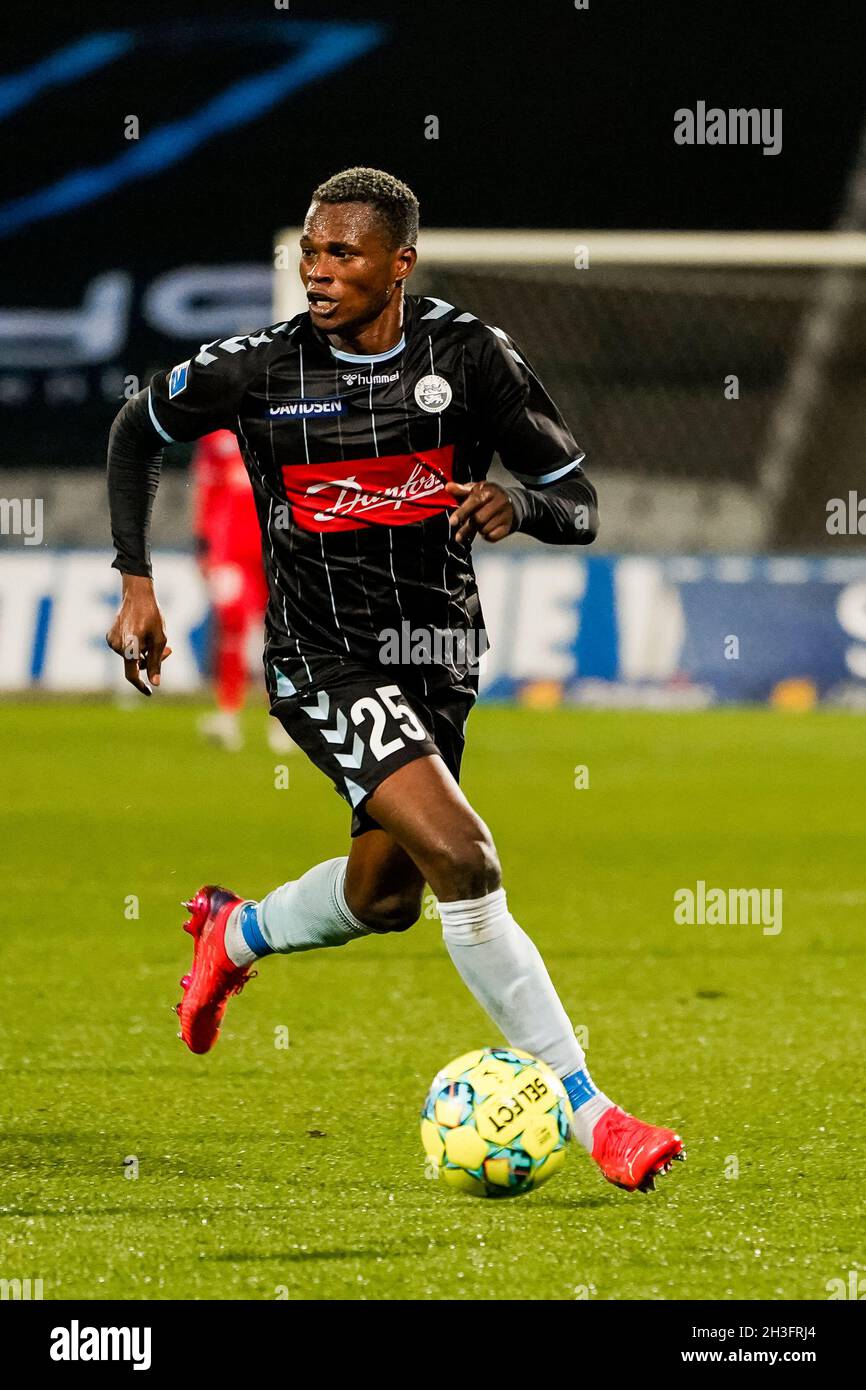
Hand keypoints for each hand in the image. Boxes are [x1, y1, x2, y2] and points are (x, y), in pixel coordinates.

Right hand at [106, 574, 171, 695]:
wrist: (137, 595)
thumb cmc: (151, 615)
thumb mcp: (159, 639)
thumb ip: (156, 662)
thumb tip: (155, 682)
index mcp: (129, 647)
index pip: (132, 675)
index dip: (141, 685)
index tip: (149, 692)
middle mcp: (116, 646)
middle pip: (136, 664)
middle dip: (152, 661)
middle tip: (168, 650)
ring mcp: (112, 641)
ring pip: (131, 657)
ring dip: (145, 653)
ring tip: (155, 637)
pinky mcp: (110, 637)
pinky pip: (125, 649)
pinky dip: (136, 647)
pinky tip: (142, 633)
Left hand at [445, 481, 514, 544]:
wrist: (513, 503)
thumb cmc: (489, 497)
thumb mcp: (475, 490)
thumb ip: (461, 490)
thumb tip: (449, 487)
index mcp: (488, 491)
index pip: (473, 502)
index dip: (462, 513)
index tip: (453, 521)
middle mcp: (498, 501)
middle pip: (478, 519)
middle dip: (466, 528)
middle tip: (459, 536)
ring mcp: (505, 514)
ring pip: (484, 529)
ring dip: (478, 530)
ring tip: (479, 525)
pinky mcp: (508, 526)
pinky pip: (492, 536)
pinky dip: (486, 536)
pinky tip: (487, 529)